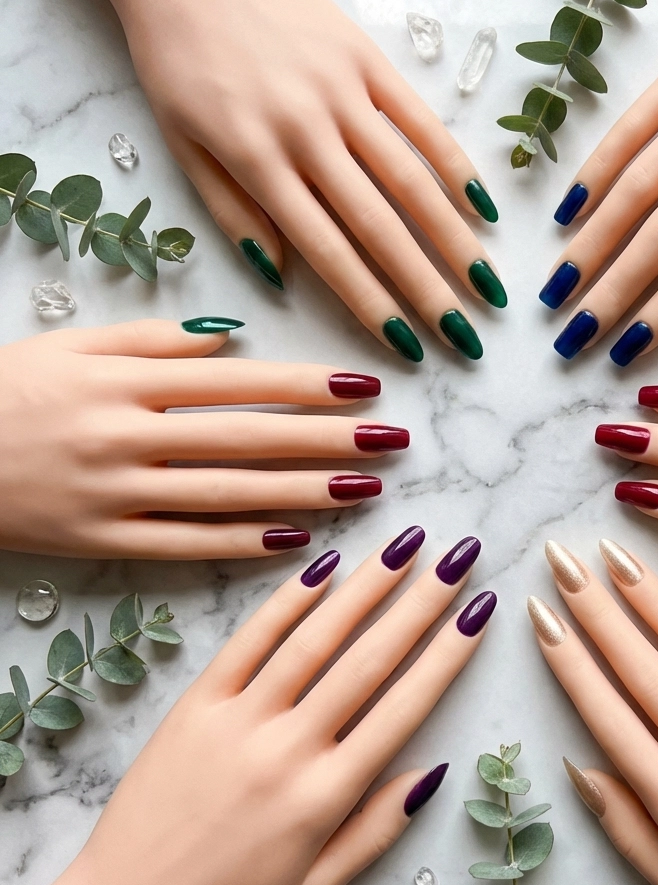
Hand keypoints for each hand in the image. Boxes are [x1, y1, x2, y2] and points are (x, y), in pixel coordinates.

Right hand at [0, 319, 407, 558]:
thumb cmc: (6, 388)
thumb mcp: (74, 344)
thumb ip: (155, 339)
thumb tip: (234, 340)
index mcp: (127, 379)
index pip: (239, 384)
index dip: (308, 387)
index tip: (367, 387)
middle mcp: (129, 435)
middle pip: (249, 440)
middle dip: (329, 440)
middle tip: (393, 442)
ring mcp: (117, 493)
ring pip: (229, 495)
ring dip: (305, 493)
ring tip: (366, 491)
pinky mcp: (102, 540)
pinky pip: (186, 545)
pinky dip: (243, 544)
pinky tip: (297, 540)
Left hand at [0, 530, 494, 884]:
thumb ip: (378, 828)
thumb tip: (431, 769)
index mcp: (324, 796)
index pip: (404, 707)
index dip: (449, 653)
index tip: (479, 610)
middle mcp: (287, 748)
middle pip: (368, 660)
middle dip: (421, 602)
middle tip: (457, 556)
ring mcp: (237, 720)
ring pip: (313, 640)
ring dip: (364, 587)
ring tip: (403, 545)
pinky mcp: (195, 705)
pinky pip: (248, 642)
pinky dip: (286, 601)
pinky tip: (322, 568)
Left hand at [74, 0, 503, 361]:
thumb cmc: (176, 56)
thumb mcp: (183, 143)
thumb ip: (233, 213)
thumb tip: (281, 277)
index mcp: (257, 159)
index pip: (328, 251)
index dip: (372, 305)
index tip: (408, 347)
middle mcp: (307, 129)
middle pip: (382, 226)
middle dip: (429, 290)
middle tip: (468, 339)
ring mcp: (343, 90)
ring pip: (412, 180)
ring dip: (456, 241)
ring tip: (491, 289)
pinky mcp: (366, 56)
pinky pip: (421, 119)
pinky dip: (456, 165)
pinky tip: (483, 209)